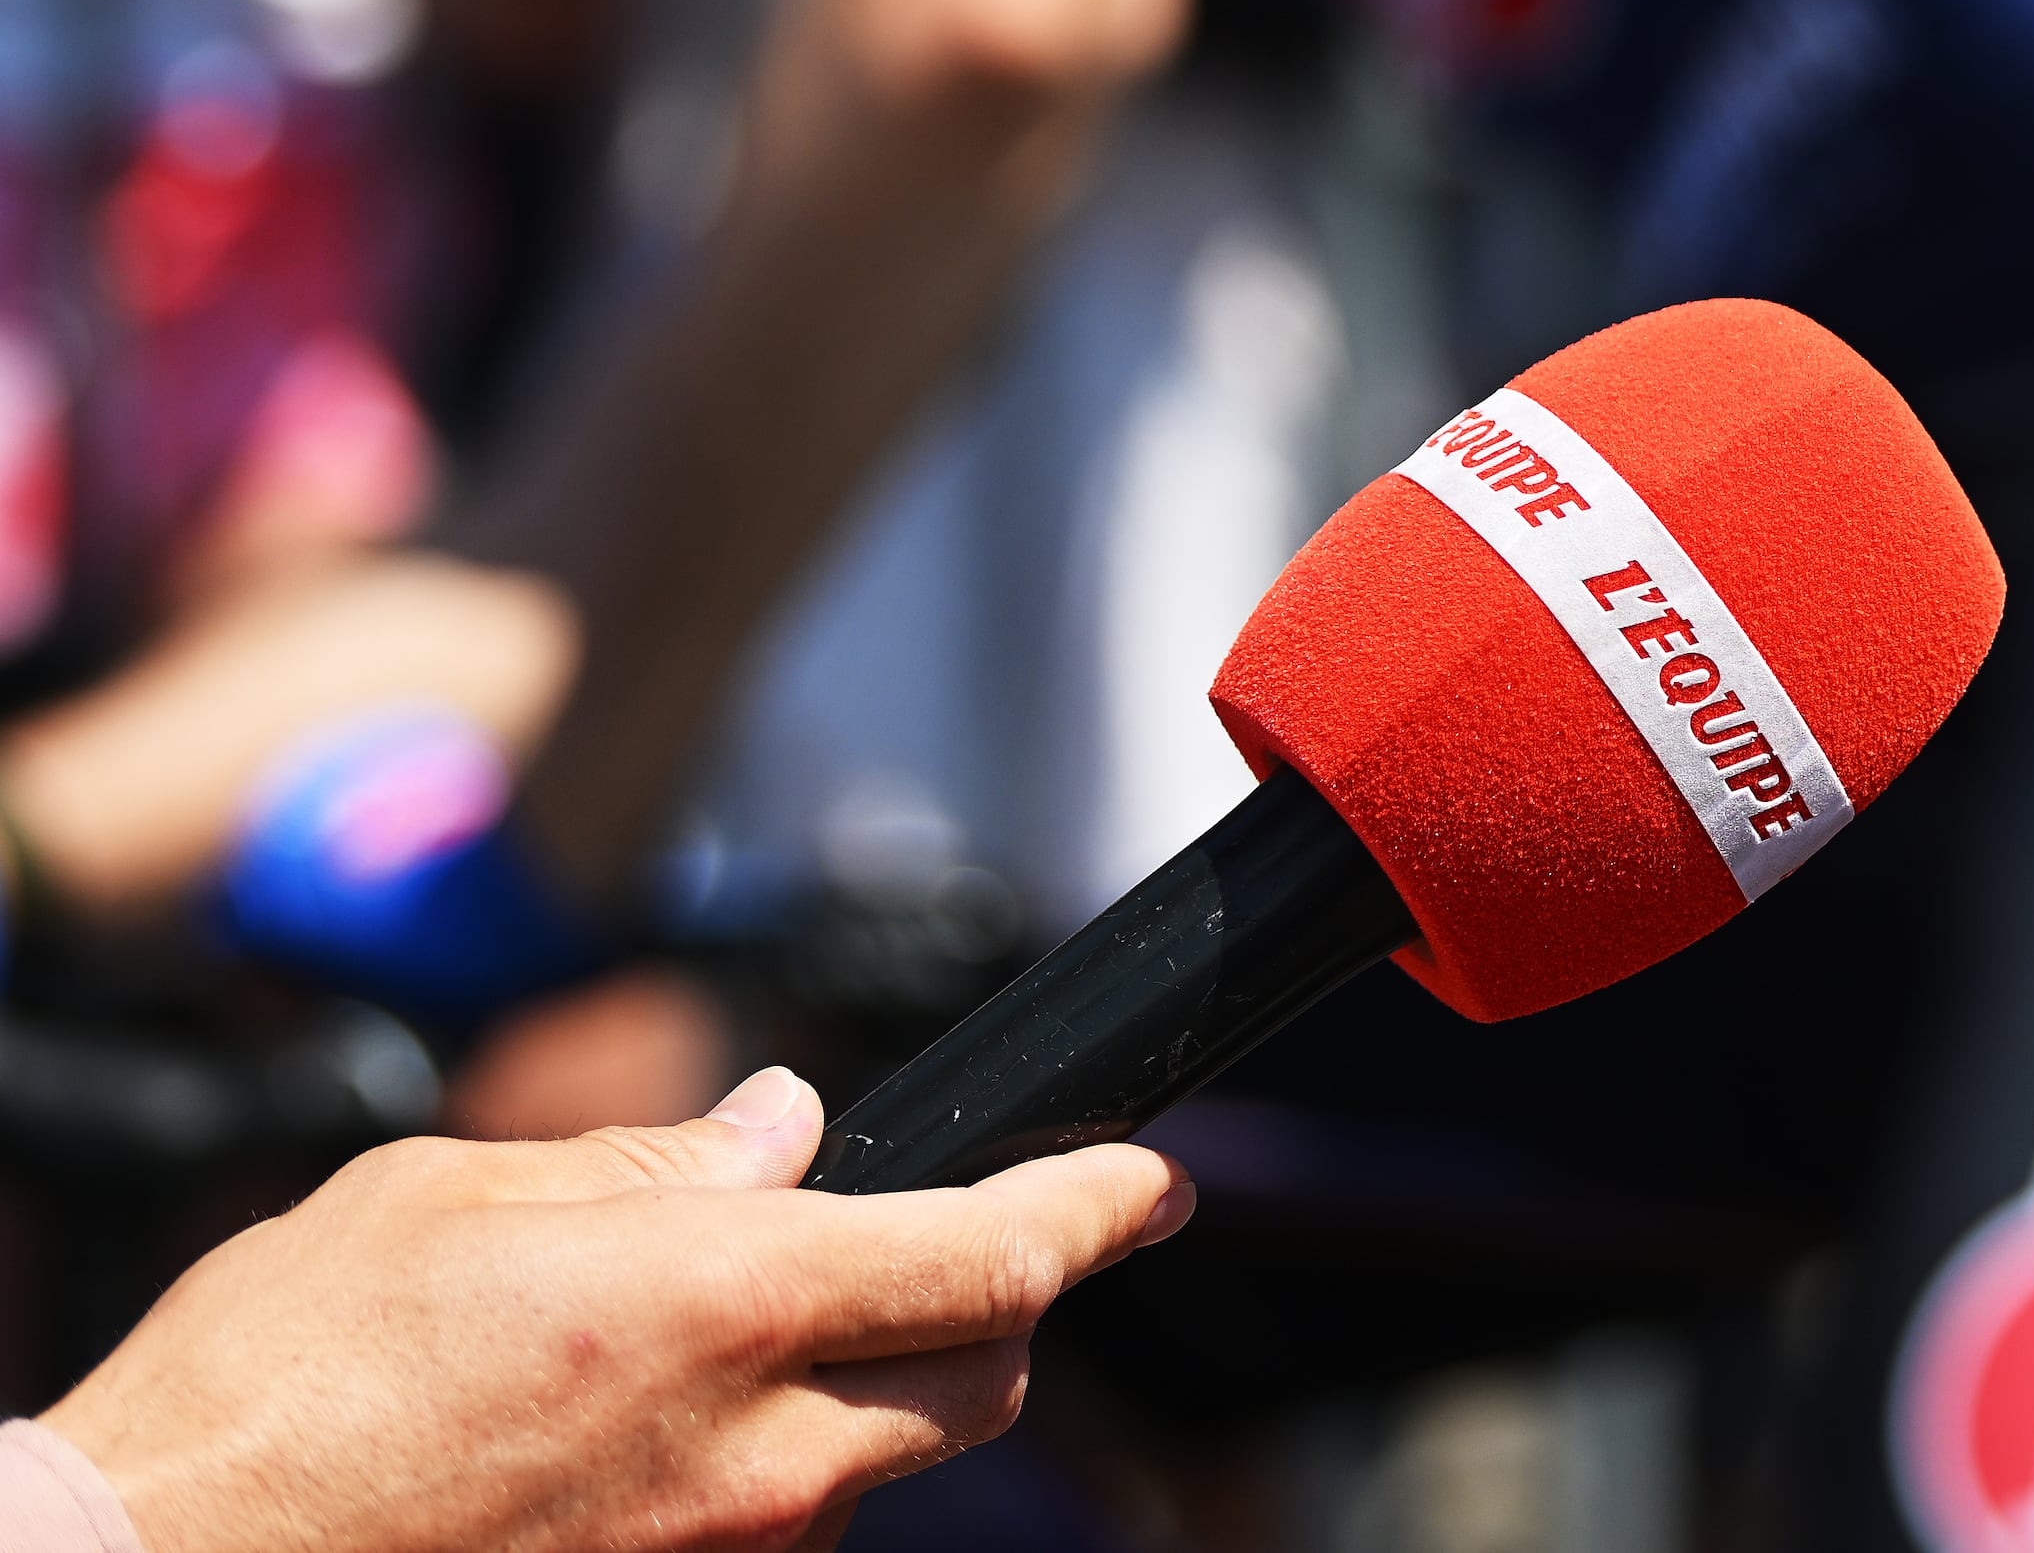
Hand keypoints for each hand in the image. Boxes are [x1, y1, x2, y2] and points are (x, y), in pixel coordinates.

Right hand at [43, 1067, 1187, 1552]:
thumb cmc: (271, 1387)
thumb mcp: (443, 1200)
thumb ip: (638, 1161)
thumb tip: (776, 1130)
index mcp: (723, 1303)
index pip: (1000, 1255)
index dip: (1102, 1209)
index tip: (1153, 1183)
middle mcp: (754, 1450)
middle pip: (979, 1374)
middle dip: (991, 1300)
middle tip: (947, 1238)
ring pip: (875, 1462)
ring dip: (857, 1389)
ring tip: (726, 1333)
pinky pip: (773, 1532)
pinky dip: (758, 1464)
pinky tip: (646, 1428)